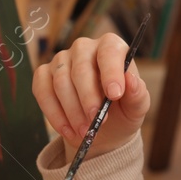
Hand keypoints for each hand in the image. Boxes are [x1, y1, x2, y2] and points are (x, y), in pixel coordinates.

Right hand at [31, 33, 148, 156]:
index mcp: (111, 48)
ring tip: (85, 131)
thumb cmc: (122, 110)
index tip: (115, 95)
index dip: (111, 72)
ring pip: (61, 82)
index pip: (109, 51)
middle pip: (81, 68)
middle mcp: (84, 48)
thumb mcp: (136, 107)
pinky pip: (42, 91)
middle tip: (96, 120)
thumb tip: (131, 80)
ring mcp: (61, 60)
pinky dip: (55, 115)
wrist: (103, 128)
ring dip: (72, 111)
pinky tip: (68, 130)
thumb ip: (137, 94)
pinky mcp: (44, 75)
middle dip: (88, 98)